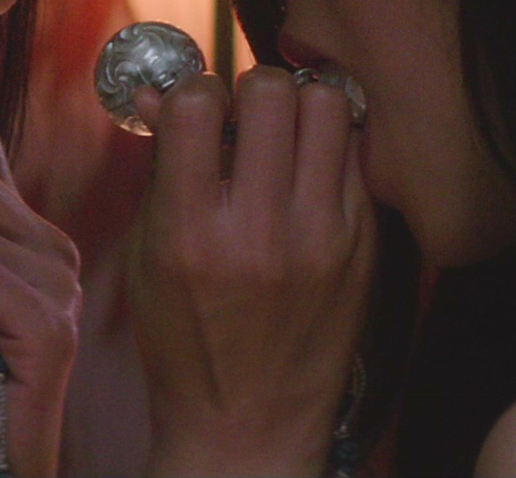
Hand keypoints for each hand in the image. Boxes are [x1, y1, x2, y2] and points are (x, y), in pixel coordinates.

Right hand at [127, 67, 375, 476]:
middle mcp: (261, 233)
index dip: (194, 92)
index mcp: (191, 235)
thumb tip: (159, 92)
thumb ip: (161, 171)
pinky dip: (331, 150)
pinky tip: (311, 176)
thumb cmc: (186, 341)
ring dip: (301, 108)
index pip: (197, 105)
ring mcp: (323, 239)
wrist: (250, 426)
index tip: (197, 112)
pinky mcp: (365, 246)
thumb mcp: (150, 258)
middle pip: (273, 92)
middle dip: (253, 89)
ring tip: (284, 137)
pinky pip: (356, 156)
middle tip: (247, 118)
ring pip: (329, 108)